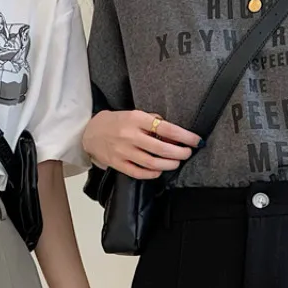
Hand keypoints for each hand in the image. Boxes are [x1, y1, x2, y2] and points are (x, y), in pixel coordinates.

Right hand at [83, 110, 200, 179]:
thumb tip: (174, 135)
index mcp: (136, 119)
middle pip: (162, 149)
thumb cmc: (117, 122)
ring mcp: (123, 152)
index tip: (196, 140)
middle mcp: (130, 136)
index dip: (185, 136)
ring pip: (152, 162)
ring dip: (169, 164)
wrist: (90, 132)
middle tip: (187, 153)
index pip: (167, 129)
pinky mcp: (118, 164)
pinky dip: (153, 173)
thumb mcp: (135, 114)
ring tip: (176, 162)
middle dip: (180, 153)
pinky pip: (139, 172)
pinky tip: (159, 170)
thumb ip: (153, 122)